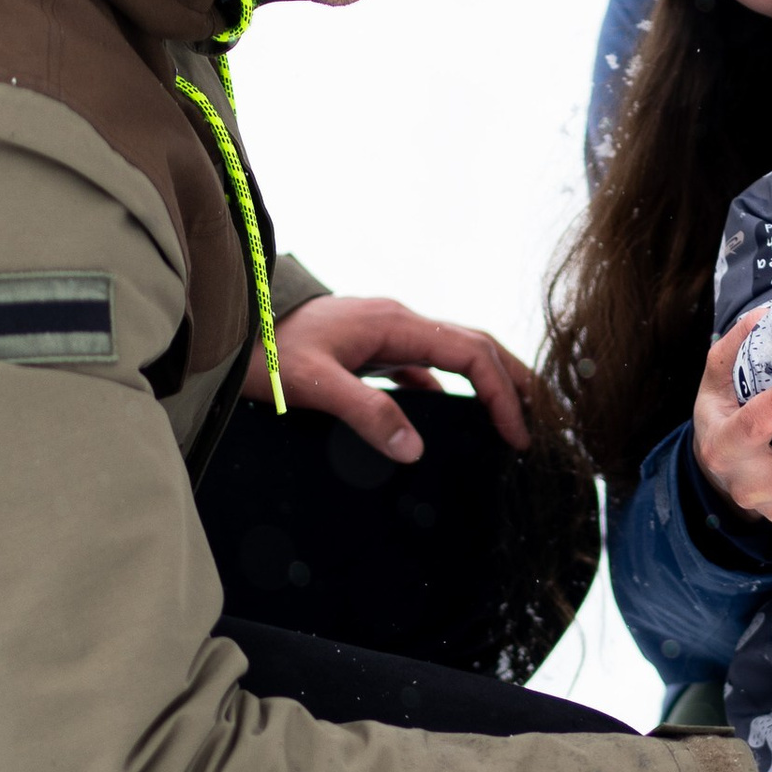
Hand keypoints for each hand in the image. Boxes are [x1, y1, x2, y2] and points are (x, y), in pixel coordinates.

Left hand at [251, 293, 532, 463]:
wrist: (228, 323)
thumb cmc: (264, 350)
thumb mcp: (314, 383)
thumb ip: (367, 412)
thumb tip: (415, 450)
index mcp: (395, 323)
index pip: (472, 354)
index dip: (503, 393)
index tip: (518, 435)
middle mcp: (397, 321)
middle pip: (476, 345)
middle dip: (515, 380)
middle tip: (543, 420)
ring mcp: (384, 333)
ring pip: (454, 353)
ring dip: (487, 382)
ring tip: (510, 417)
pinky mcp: (369, 348)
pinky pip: (425, 365)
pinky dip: (450, 388)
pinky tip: (448, 418)